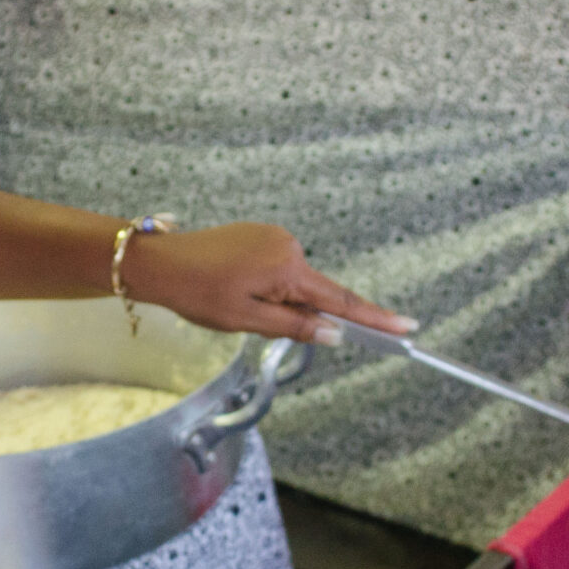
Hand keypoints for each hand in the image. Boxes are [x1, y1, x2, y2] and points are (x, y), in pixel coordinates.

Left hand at [119, 222, 413, 344]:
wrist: (161, 262)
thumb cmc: (198, 292)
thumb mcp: (247, 320)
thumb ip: (295, 326)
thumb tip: (335, 333)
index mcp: (288, 268)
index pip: (341, 301)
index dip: (375, 318)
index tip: (407, 328)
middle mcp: (289, 246)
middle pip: (314, 292)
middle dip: (297, 314)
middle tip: (250, 318)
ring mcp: (275, 237)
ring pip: (293, 283)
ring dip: (276, 301)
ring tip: (233, 302)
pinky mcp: (261, 235)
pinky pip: (278, 269)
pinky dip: (268, 287)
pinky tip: (236, 289)